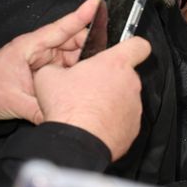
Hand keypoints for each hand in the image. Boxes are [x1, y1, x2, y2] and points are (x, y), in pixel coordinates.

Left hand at [0, 0, 101, 122]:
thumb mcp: (14, 102)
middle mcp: (40, 51)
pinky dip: (79, 74)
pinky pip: (68, 70)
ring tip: (106, 68)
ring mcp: (44, 61)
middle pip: (74, 42)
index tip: (97, 4)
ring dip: (87, 63)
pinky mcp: (46, 73)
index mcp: (30, 47)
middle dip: (93, 46)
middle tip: (114, 53)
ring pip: (74, 57)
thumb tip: (62, 116)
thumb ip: (41, 109)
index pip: (61, 28)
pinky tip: (90, 80)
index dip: (81, 16)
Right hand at [32, 35, 151, 160]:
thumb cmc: (67, 107)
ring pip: (124, 98)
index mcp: (115, 64)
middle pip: (125, 74)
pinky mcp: (133, 127)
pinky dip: (112, 120)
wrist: (77, 141)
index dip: (132, 45)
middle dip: (109, 78)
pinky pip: (124, 118)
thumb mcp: (48, 76)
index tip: (125, 49)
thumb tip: (56, 70)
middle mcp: (130, 83)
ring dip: (110, 100)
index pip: (138, 45)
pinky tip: (94, 124)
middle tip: (88, 87)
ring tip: (87, 108)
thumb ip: (58, 66)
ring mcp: (134, 106)